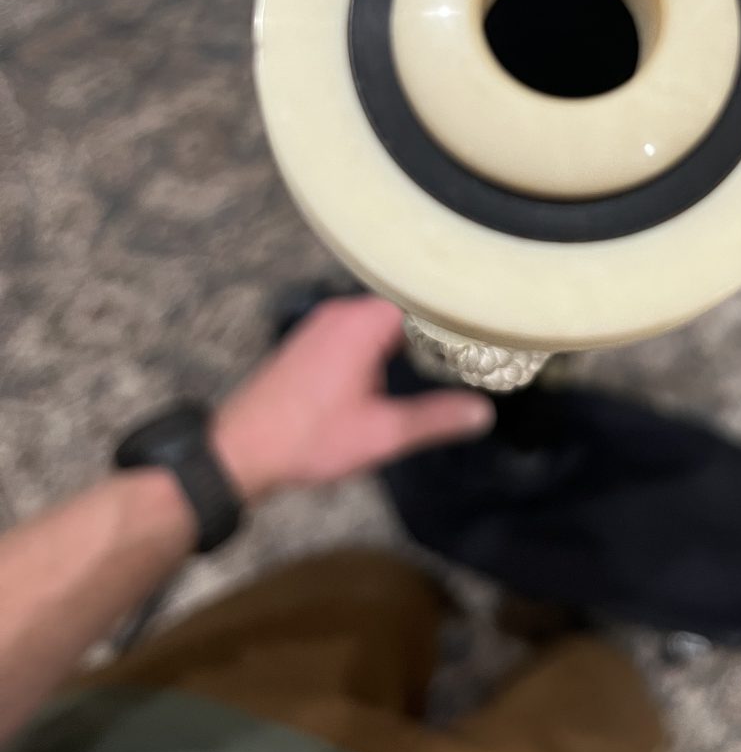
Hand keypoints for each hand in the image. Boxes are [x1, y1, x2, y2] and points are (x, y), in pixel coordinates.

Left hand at [212, 296, 493, 503]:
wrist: (240, 450)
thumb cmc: (310, 439)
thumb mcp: (381, 434)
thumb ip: (434, 419)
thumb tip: (483, 412)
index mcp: (363, 323)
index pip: (425, 301)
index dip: (458, 317)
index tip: (490, 334)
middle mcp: (343, 311)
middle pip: (406, 307)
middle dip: (438, 327)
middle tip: (479, 348)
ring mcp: (324, 323)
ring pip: (383, 319)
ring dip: (411, 336)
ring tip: (451, 357)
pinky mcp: (313, 340)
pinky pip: (362, 328)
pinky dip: (386, 342)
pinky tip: (403, 366)